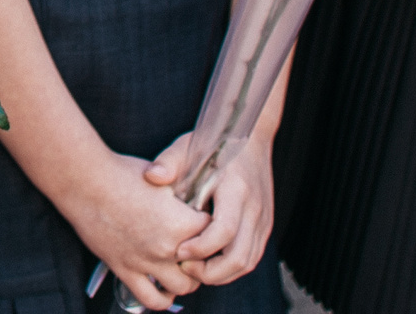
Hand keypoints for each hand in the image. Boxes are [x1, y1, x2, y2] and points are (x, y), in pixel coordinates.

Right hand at [65, 148, 208, 309]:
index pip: (215, 234)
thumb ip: (183, 196)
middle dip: (204, 257)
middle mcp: (169, 248)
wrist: (85, 182)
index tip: (205, 222)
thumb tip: (195, 205)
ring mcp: (147, 262)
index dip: (212, 227)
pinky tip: (164, 288)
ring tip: (183, 268)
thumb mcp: (162, 179)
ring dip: (188, 279)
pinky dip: (163, 299)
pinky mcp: (126, 270)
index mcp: (183, 223)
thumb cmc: (121, 173)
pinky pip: (152, 300)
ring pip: (184, 287)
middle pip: (204, 265)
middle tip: (197, 247)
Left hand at [144, 133, 272, 287]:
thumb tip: (151, 177)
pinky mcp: (265, 227)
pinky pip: (251, 257)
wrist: (251, 140)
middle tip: (183, 267)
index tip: (178, 251)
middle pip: (240, 257)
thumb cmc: (215, 145)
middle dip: (210, 271)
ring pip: (247, 262)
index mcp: (236, 189)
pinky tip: (208, 262)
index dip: (201, 247)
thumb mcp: (188, 148)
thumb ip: (169, 162)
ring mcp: (263, 220)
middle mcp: (255, 209)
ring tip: (193, 267)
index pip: (224, 230)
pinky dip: (230, 268)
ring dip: (220, 274)